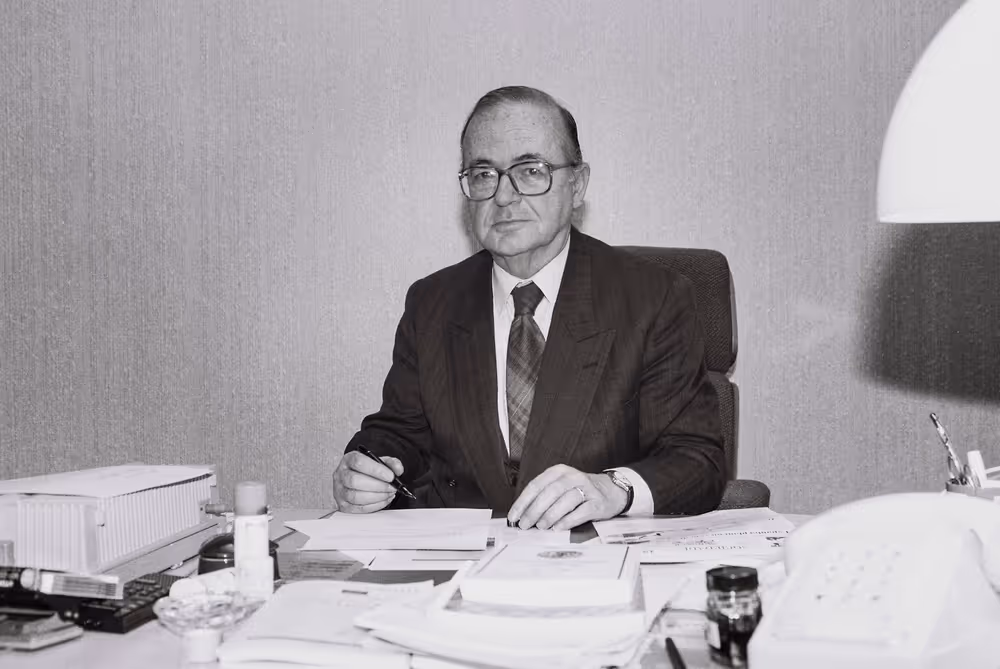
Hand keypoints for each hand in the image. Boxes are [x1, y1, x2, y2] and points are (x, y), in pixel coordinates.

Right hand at [332, 450, 404, 512]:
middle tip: (391, 487)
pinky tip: (383, 500)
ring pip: (356, 496)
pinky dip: (374, 506)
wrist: (356, 478)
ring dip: (377, 497)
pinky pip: (358, 508)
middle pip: (355, 481)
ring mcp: (340, 491)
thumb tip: (398, 469)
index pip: (358, 462)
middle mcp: (341, 474)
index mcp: (349, 460)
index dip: (376, 470)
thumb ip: (391, 463)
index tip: (390, 476)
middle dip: (378, 486)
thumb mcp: (379, 461)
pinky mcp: (343, 505)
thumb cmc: (367, 470)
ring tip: (388, 494)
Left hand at [507, 464, 627, 530]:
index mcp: (559, 471)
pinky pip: (580, 511)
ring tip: (540, 527)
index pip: (536, 485)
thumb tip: (522, 515)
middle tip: (525, 525)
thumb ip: (543, 497)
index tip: (514, 516)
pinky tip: (557, 528)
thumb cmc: (579, 491)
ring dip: (550, 516)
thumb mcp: (561, 486)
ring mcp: (587, 489)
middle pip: (550, 492)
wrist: (611, 491)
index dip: (523, 502)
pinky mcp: (597, 502)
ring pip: (565, 500)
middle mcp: (572, 476)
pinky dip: (567, 521)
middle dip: (534, 510)